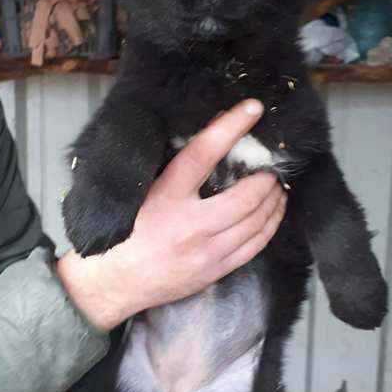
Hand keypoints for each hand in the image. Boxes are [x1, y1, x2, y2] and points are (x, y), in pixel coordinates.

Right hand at [57, 100, 285, 330]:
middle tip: (272, 165)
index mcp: (166, 196)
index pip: (203, 153)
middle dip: (266, 178)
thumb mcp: (142, 193)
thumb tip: (209, 139)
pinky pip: (255, 246)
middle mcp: (190, 225)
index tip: (253, 109)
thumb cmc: (127, 231)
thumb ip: (173, 170)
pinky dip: (270, 225)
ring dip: (273, 200)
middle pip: (245, 196)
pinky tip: (273, 213)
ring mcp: (206, 251)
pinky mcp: (215, 270)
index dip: (231, 128)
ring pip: (256, 222)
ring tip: (277, 187)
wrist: (115, 282)